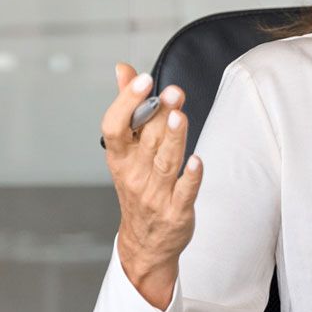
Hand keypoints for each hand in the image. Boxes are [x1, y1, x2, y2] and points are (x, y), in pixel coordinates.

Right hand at [100, 62, 202, 307]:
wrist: (145, 242)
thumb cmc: (137, 187)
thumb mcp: (126, 150)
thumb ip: (128, 106)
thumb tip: (123, 69)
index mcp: (120, 157)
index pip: (114, 127)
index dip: (126, 102)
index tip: (142, 78)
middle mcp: (135, 174)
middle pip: (146, 140)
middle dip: (158, 114)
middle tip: (173, 91)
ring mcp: (155, 193)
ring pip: (165, 162)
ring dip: (173, 139)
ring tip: (179, 115)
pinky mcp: (177, 210)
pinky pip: (184, 192)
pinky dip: (190, 177)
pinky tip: (197, 160)